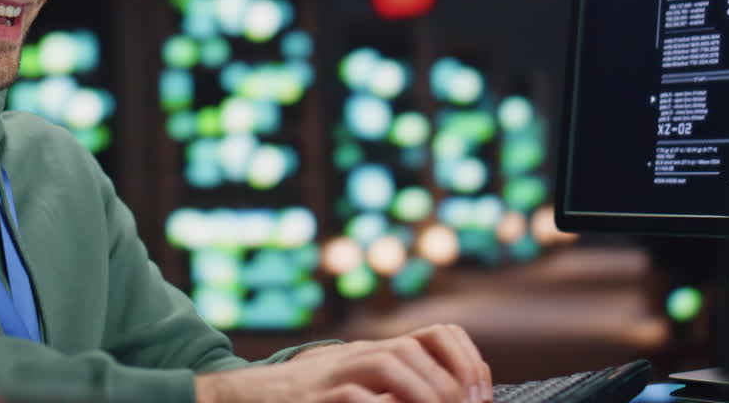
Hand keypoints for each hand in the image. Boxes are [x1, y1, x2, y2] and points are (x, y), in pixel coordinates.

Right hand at [196, 324, 491, 402]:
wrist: (246, 397)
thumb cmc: (308, 398)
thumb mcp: (357, 385)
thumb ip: (396, 388)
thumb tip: (452, 398)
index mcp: (375, 352)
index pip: (435, 333)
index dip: (466, 358)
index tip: (482, 392)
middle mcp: (356, 355)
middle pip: (412, 350)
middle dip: (448, 383)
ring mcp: (332, 374)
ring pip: (387, 363)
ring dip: (422, 391)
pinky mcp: (312, 397)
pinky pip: (353, 396)